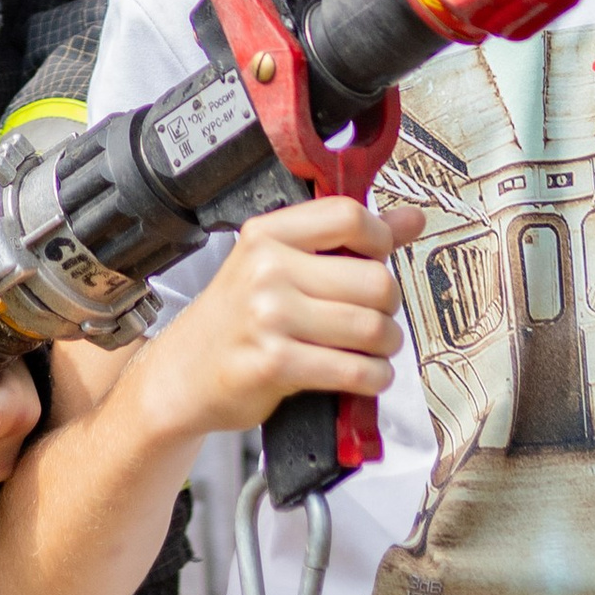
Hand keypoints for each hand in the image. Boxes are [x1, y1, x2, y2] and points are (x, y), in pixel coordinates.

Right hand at [131, 196, 418, 446]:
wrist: (183, 373)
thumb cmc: (235, 318)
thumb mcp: (278, 264)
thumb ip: (345, 240)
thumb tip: (411, 221)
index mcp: (268, 235)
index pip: (348, 216)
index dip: (380, 239)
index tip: (380, 258)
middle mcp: (267, 270)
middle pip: (373, 279)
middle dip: (390, 307)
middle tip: (378, 317)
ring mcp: (270, 318)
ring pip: (371, 328)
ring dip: (386, 346)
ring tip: (375, 349)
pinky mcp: (276, 364)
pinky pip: (353, 370)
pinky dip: (373, 378)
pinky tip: (365, 375)